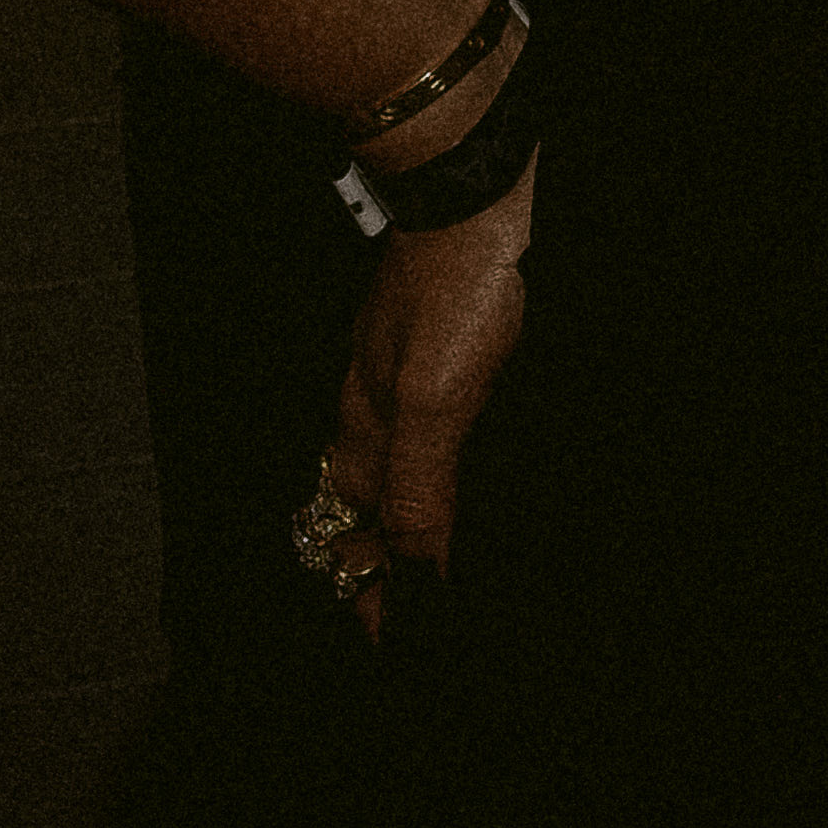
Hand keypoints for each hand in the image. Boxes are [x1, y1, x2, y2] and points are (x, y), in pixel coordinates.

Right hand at [315, 147, 533, 634]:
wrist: (476, 189)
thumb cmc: (454, 284)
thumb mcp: (436, 399)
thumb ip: (420, 484)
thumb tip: (414, 572)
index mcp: (365, 423)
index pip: (350, 527)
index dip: (364, 583)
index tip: (385, 637)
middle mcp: (379, 400)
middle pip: (362, 497)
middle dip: (370, 554)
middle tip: (396, 604)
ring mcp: (412, 365)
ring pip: (394, 459)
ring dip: (403, 511)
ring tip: (423, 551)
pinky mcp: (450, 339)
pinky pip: (434, 420)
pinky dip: (442, 460)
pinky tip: (469, 457)